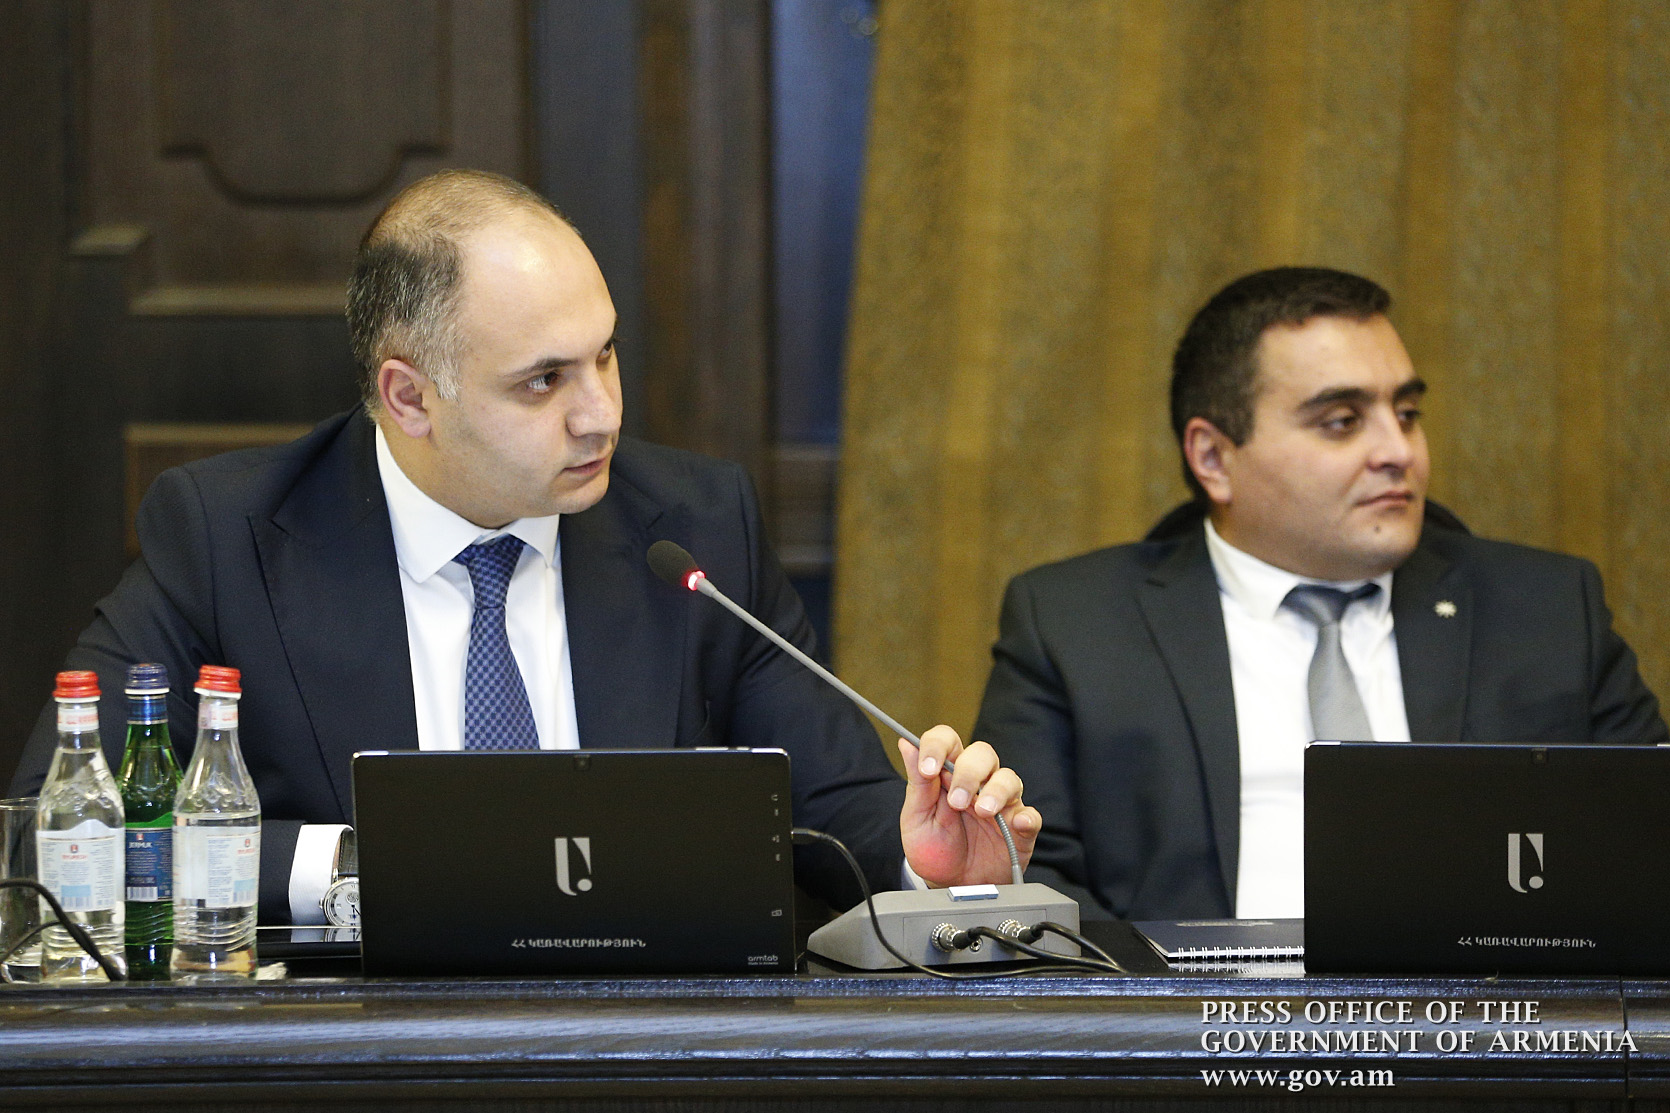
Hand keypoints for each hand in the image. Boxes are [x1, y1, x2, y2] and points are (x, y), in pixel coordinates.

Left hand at [898, 724, 1039, 887]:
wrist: (950, 886)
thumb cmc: (935, 849)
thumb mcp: (917, 818)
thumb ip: (917, 783)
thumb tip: (906, 744)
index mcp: (949, 774)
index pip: (948, 741)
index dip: (938, 746)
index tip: (928, 768)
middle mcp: (978, 783)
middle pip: (982, 753)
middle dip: (968, 772)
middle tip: (955, 801)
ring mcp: (1001, 803)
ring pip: (1009, 778)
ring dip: (995, 792)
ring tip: (982, 812)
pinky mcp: (1019, 828)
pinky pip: (1031, 816)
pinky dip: (1027, 817)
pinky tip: (1017, 823)